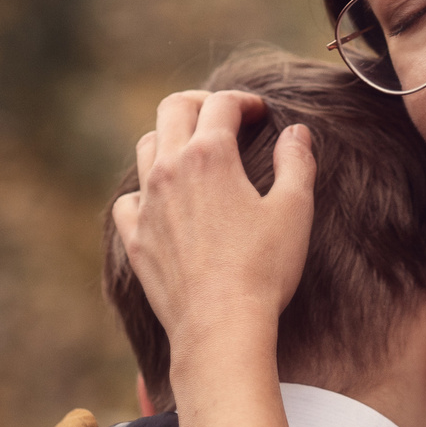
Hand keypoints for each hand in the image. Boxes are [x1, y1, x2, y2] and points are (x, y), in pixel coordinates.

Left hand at [110, 89, 309, 426]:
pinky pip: (127, 200)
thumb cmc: (264, 268)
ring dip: (170, 139)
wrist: (220, 325)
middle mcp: (170, 169)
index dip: (244, 101)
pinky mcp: (136, 237)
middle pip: (173, 110)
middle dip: (199, 104)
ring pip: (146, 147)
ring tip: (192, 152)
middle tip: (221, 116)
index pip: (221, 105)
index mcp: (210, 155)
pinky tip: (161, 202)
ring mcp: (147, 203)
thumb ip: (296, 163)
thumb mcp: (294, 210)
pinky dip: (144, 192)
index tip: (260, 112)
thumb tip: (297, 133)